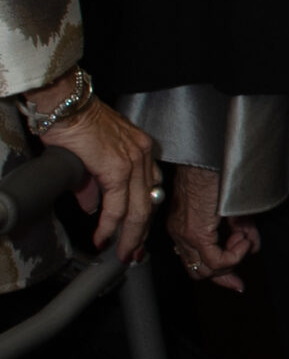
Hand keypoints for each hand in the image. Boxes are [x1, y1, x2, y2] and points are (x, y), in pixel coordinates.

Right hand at [30, 86, 160, 260]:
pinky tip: (102, 238)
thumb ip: (96, 184)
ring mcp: (133, 161)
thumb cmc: (76, 122)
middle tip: (134, 253)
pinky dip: (110, 226)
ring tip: (121, 253)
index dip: (145, 216)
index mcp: (141, 149)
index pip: (151, 190)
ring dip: (129, 236)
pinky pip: (117, 207)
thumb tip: (92, 208)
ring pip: (138, 210)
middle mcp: (143, 154)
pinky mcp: (117, 168)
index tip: (140, 234)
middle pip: (149, 204)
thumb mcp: (94, 155)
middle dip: (142, 233)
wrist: (66, 105)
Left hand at [165, 164, 260, 290]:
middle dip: (226, 274)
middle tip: (243, 271)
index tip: (237, 283)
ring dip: (234, 258)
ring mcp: (185, 234)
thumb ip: (241, 229)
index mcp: (183, 226)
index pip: (196, 263)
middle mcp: (179, 233)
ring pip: (208, 269)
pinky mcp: (196, 232)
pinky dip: (236, 254)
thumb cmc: (219, 172)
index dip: (219, 275)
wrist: (211, 156)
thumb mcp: (233, 207)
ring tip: (245, 236)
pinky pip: (218, 260)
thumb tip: (254, 248)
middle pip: (200, 272)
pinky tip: (244, 237)